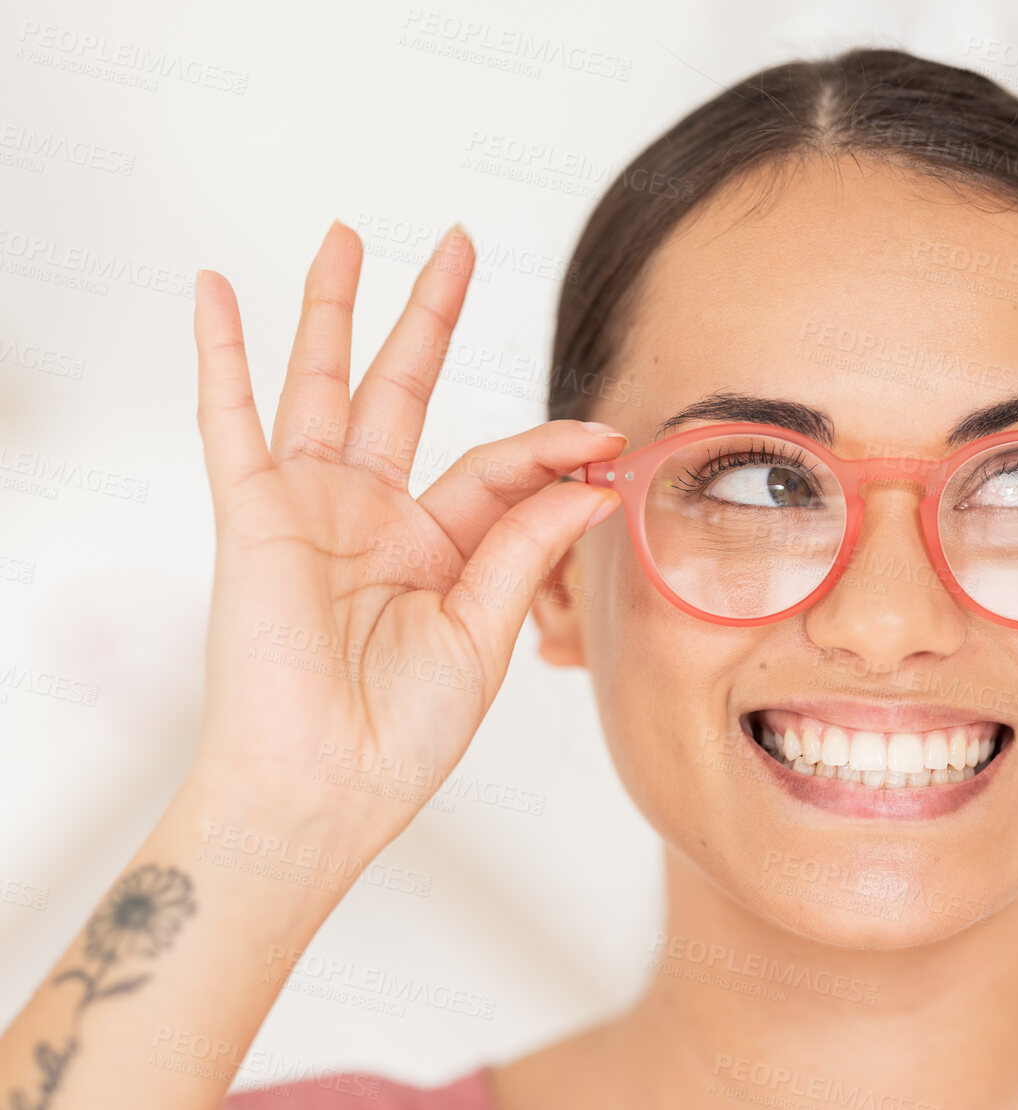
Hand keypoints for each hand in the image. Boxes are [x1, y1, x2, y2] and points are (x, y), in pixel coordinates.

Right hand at [189, 221, 624, 849]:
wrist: (326, 789)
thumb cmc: (401, 736)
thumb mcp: (485, 633)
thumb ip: (524, 546)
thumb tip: (588, 483)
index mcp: (436, 551)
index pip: (499, 467)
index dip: (554, 450)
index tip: (609, 444)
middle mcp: (373, 518)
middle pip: (405, 392)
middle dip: (430, 319)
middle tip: (457, 247)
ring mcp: (312, 510)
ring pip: (325, 384)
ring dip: (335, 310)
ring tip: (348, 235)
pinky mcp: (256, 518)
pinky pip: (232, 422)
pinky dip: (222, 356)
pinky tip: (217, 292)